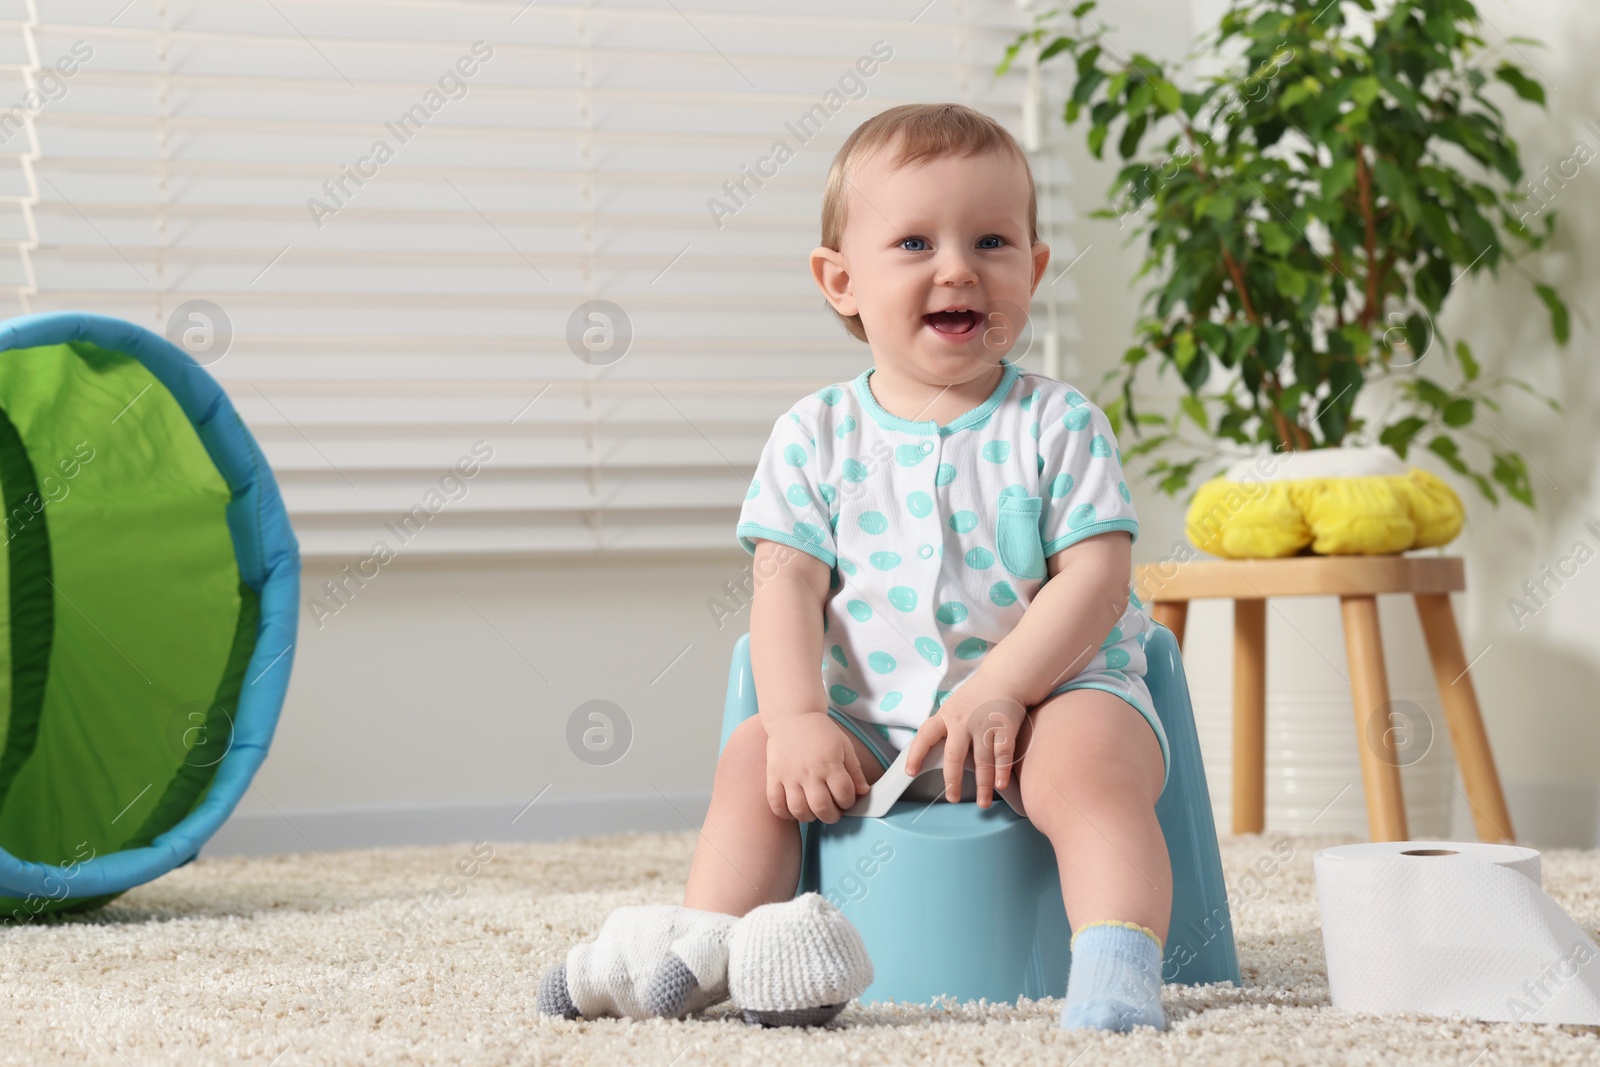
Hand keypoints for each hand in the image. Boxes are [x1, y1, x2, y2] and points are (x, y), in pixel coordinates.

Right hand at [764, 713, 870, 823]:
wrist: (792, 716)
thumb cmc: (821, 732)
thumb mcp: (845, 746)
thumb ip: (855, 771)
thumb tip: (863, 791)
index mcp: (830, 763)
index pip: (844, 794)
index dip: (848, 803)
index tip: (846, 800)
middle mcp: (810, 772)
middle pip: (822, 807)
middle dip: (831, 816)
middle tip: (832, 811)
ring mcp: (790, 775)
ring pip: (799, 810)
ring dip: (809, 817)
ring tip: (813, 810)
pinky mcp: (774, 776)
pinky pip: (776, 804)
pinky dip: (785, 813)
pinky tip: (793, 810)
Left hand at [903, 673, 1029, 807]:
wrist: (1004, 678)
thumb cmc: (975, 697)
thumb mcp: (952, 708)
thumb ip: (944, 729)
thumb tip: (930, 756)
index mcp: (945, 716)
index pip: (925, 736)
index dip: (915, 755)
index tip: (910, 772)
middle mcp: (963, 722)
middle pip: (954, 755)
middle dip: (952, 780)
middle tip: (952, 798)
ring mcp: (984, 725)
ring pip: (981, 760)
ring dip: (983, 785)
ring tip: (983, 802)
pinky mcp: (1005, 728)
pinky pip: (1002, 754)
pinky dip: (1002, 771)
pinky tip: (1000, 785)